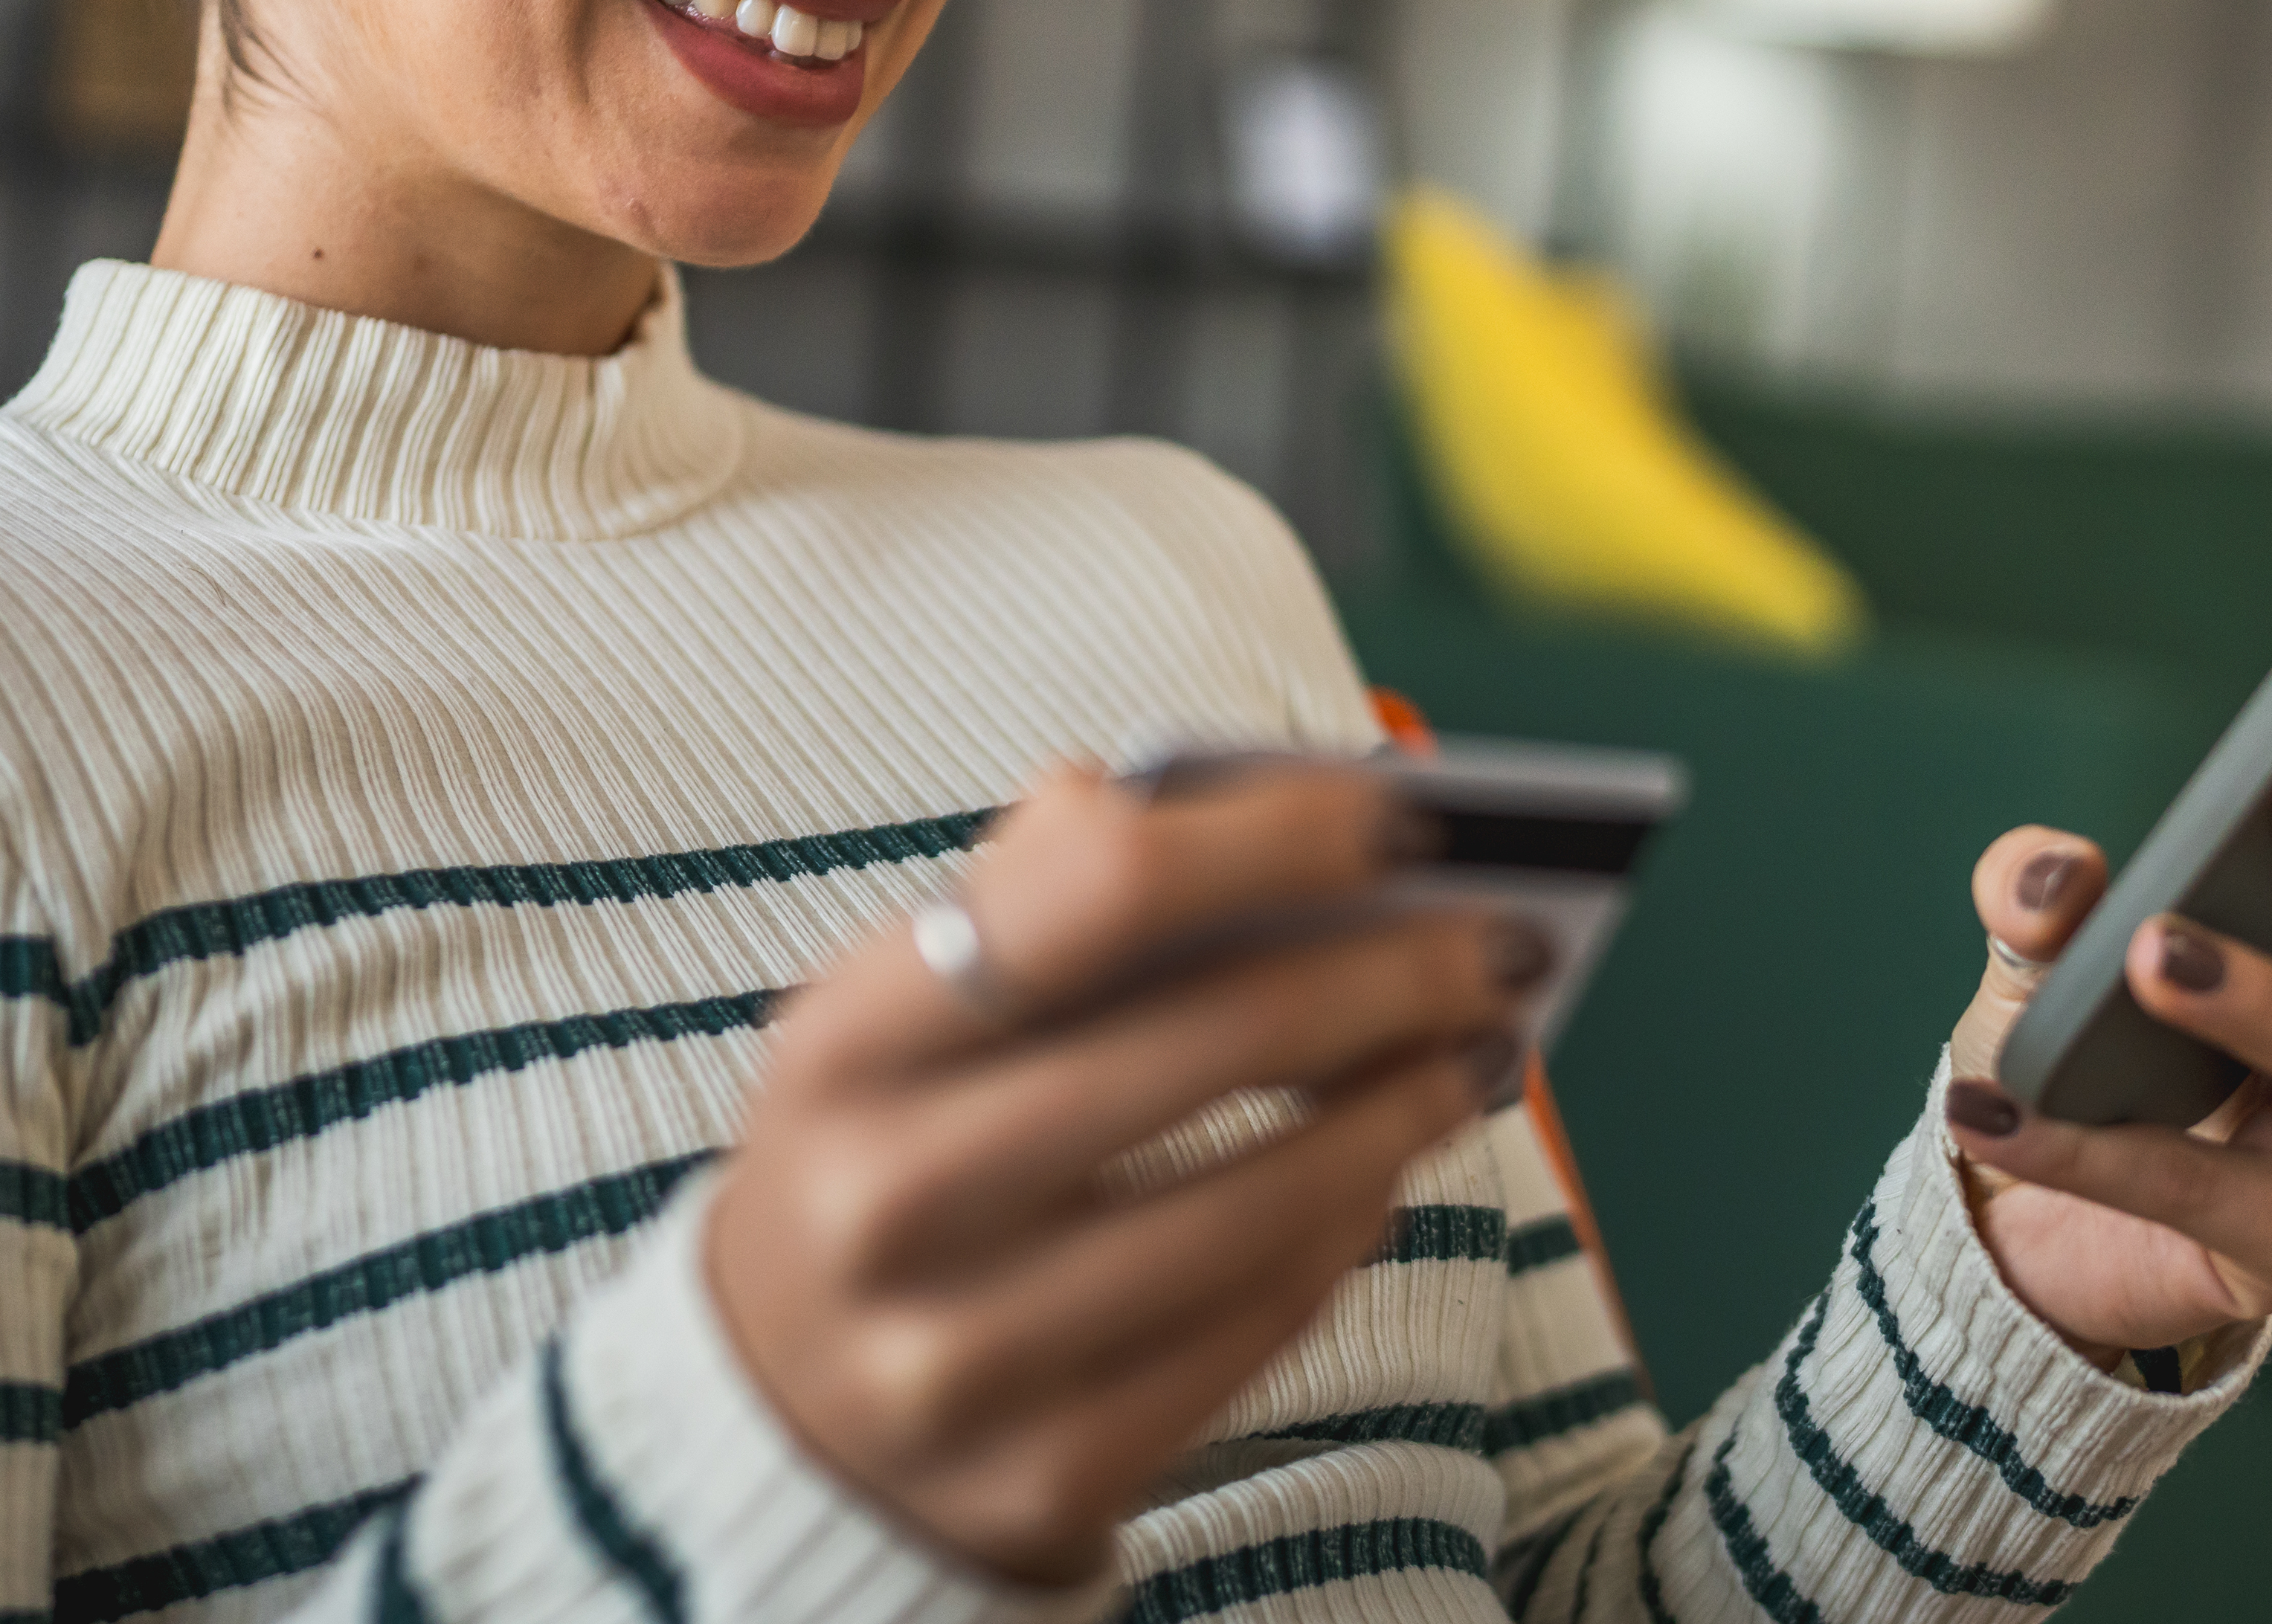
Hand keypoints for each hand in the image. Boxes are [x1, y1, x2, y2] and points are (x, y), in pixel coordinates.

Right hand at [704, 760, 1537, 1584]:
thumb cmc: (886, 1149)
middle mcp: (889, 1200)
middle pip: (1216, 1040)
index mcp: (845, 1041)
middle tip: (1499, 944)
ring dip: (1403, 1112)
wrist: (772, 1417)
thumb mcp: (896, 1013)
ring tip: (1475, 1054)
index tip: (1401, 815)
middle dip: (1395, 975)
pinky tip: (1384, 1173)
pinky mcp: (1045, 1477)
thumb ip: (1033, 890)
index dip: (1276, 836)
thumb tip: (1204, 795)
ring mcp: (963, 1358)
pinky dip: (1344, 1235)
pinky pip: (1254, 1333)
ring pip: (1261, 1205)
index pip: (1099, 887)